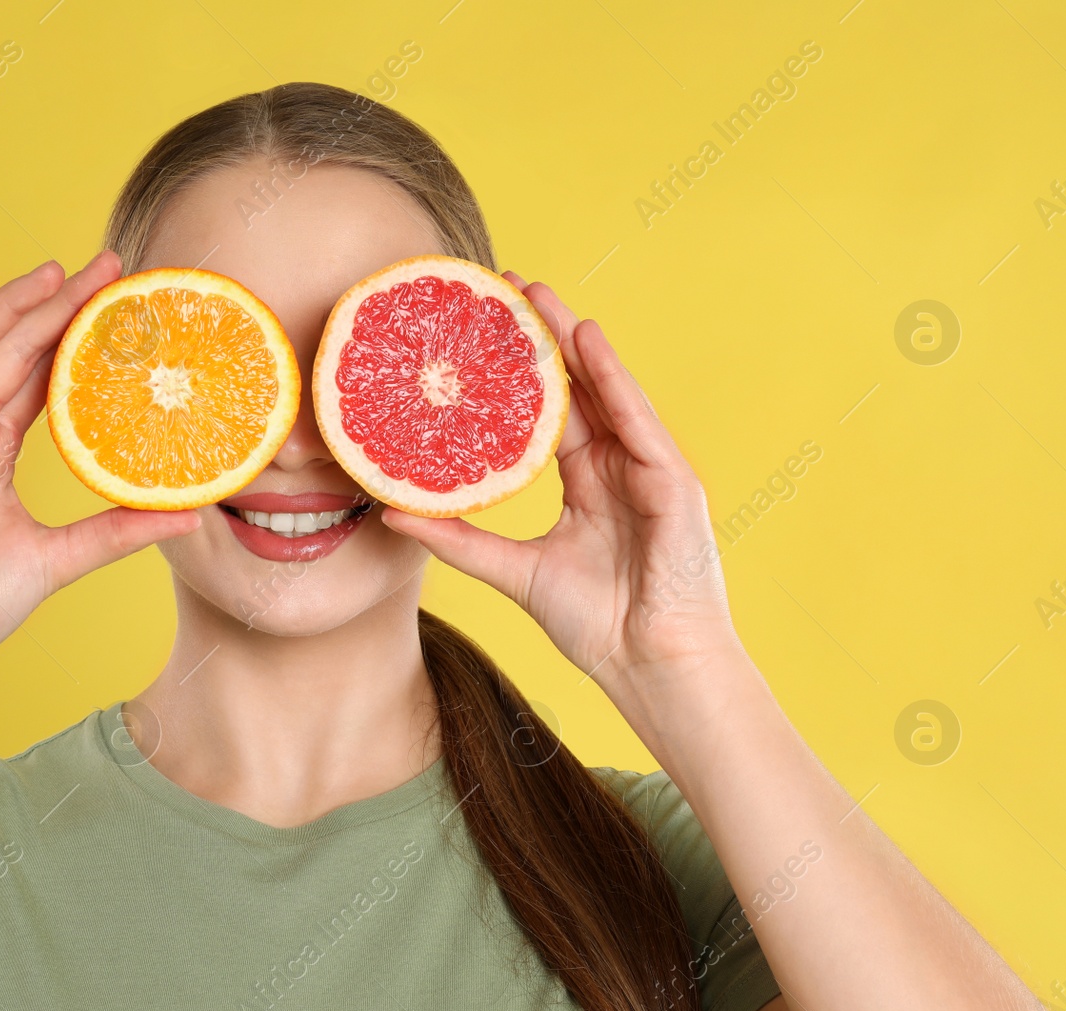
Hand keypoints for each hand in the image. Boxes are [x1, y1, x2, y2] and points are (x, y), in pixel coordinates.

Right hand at [0, 251, 199, 682]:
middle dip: (56, 308)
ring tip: (58, 270)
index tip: (119, 307)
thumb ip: (119, 532)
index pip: (37, 380)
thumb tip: (192, 517)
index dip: (73, 340)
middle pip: (12, 355)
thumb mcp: (62, 558)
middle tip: (107, 269)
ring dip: (13, 308)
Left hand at [380, 274, 743, 698]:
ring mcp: (649, 471)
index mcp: (588, 485)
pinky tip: (588, 340)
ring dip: (574, 340)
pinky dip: (615, 379)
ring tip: (538, 294)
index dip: (519, 375)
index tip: (482, 332)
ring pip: (608, 392)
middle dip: (544, 338)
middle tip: (505, 288)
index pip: (550, 414)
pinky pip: (639, 419)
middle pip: (578, 389)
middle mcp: (618, 468)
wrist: (650, 667)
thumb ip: (458, 539)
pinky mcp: (674, 481)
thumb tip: (391, 514)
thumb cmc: (597, 625)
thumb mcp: (514, 571)